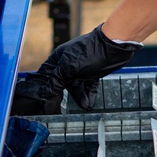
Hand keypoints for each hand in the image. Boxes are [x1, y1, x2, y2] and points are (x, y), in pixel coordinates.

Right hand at [12, 24, 140, 115]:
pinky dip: (89, 94)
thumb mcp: (69, 67)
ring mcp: (80, 68)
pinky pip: (88, 86)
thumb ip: (56, 80)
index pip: (47, 74)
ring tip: (84, 106)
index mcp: (59, 59)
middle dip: (64, 95)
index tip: (43, 100)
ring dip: (80, 97)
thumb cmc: (89, 53)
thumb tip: (44, 92)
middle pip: (62, 83)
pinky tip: (89, 104)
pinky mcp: (92, 73)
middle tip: (62, 109)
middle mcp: (68, 63)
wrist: (112, 47)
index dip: (44, 87)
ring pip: (76, 86)